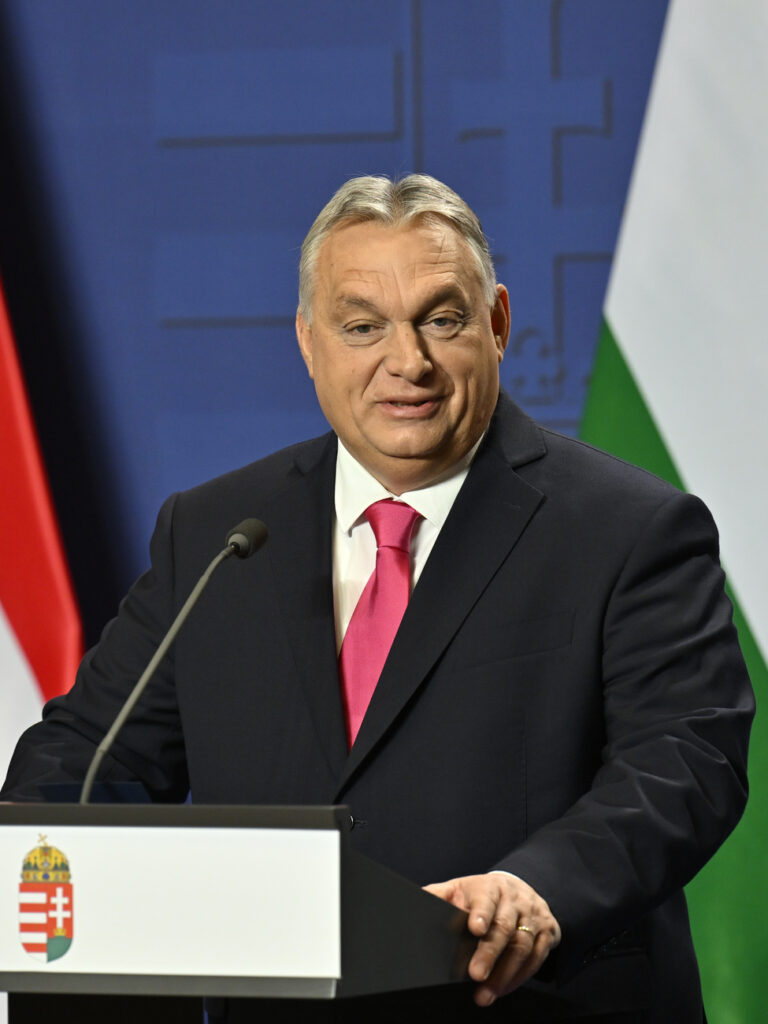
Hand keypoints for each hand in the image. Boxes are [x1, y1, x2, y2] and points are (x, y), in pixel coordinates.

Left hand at [423, 872, 560, 1006]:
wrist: (521, 889)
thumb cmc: (482, 895)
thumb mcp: (460, 889)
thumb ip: (438, 895)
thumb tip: (413, 902)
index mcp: (491, 887)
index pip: (486, 899)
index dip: (481, 913)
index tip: (474, 928)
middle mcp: (515, 899)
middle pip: (504, 926)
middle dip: (489, 953)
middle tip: (475, 974)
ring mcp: (534, 915)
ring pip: (523, 946)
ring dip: (504, 973)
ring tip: (486, 994)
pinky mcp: (548, 932)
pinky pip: (538, 957)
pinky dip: (521, 976)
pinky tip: (504, 989)